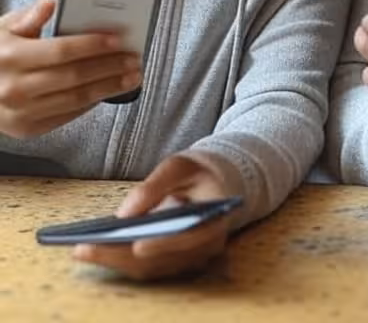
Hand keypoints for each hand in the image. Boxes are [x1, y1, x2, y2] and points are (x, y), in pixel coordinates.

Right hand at [0, 0, 141, 137]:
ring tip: (131, 77)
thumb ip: (31, 15)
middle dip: (109, 67)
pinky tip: (108, 90)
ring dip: (108, 88)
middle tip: (134, 58)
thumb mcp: (4, 28)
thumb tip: (53, 0)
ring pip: (75, 99)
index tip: (118, 39)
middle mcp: (15, 88)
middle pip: (73, 77)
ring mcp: (21, 113)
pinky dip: (91, 102)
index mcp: (11, 57)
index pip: (61, 50)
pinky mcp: (27, 129)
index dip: (93, 45)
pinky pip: (67, 115)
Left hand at [74, 156, 231, 279]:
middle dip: (121, 255)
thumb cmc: (199, 172)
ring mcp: (188, 259)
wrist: (218, 184)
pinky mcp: (172, 263)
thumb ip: (155, 184)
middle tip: (87, 248)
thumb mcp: (180, 165)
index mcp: (214, 219)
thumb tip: (125, 213)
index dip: (162, 243)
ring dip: (115, 261)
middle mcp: (204, 247)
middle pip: (160, 260)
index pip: (189, 237)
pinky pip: (146, 267)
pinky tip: (97, 250)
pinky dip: (120, 261)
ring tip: (83, 249)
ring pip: (150, 268)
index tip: (136, 244)